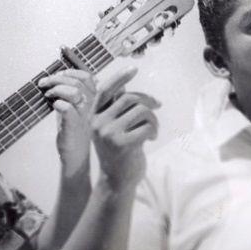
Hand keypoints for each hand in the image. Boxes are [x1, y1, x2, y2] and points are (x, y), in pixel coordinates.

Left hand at [38, 68, 96, 174]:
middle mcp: (90, 107)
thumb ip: (70, 93)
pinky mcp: (72, 127)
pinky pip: (67, 109)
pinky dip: (58, 103)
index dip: (71, 72)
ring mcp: (82, 116)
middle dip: (58, 78)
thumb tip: (59, 75)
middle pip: (78, 82)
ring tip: (47, 94)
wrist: (75, 154)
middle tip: (44, 83)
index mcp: (92, 100)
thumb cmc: (72, 130)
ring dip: (57, 89)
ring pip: (74, 92)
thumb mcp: (74, 108)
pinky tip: (53, 106)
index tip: (58, 75)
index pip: (88, 77)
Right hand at [91, 69, 159, 190]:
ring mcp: (108, 133)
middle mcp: (97, 123)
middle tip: (157, 110)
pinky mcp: (122, 144)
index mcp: (93, 116)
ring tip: (152, 130)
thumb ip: (115, 108)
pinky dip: (154, 130)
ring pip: (141, 110)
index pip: (106, 90)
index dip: (120, 77)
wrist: (117, 181)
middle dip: (148, 102)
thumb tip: (124, 85)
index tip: (135, 68)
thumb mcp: (112, 128)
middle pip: (130, 98)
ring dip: (153, 119)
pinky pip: (147, 126)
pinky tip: (150, 139)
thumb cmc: (119, 152)